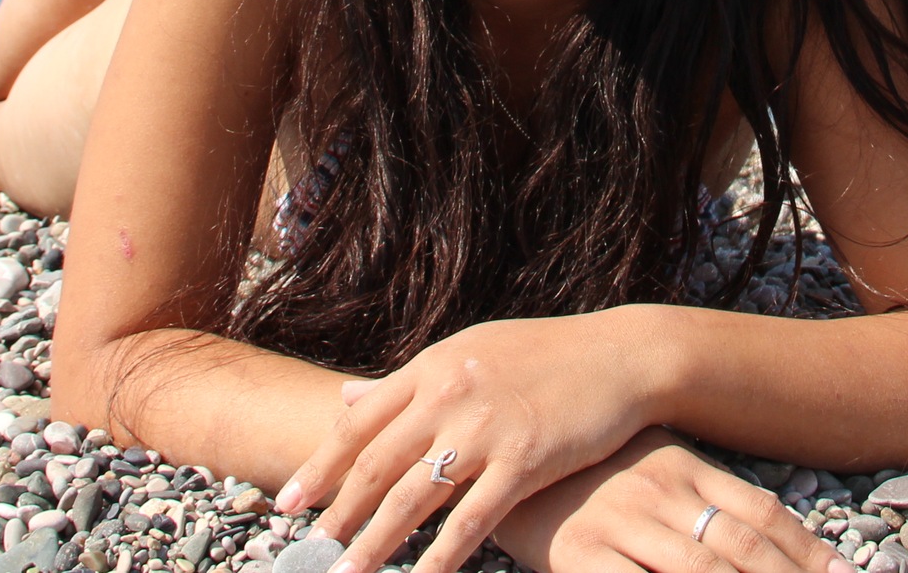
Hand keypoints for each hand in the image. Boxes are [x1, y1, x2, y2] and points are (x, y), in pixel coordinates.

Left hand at [277, 309, 666, 572]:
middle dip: (337, 512)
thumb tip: (348, 396)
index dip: (320, 465)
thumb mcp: (469, 353)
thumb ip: (409, 381)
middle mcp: (449, 394)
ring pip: (415, 496)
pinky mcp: (524, 460)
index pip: (360, 422)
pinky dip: (442, 557)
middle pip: (377, 463)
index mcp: (433, 366)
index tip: (287, 503)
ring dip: (375, 542)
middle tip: (307, 551)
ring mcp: (485, 428)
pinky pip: (472, 520)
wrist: (620, 356)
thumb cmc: (545, 357)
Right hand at [494, 430, 853, 572]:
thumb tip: (757, 535)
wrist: (499, 451)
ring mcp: (621, 524)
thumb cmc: (583, 466)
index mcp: (682, 466)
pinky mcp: (580, 555)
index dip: (807, 552)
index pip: (761, 514)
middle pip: (742, 550)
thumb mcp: (646, 464)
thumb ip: (698, 494)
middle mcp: (660, 493)